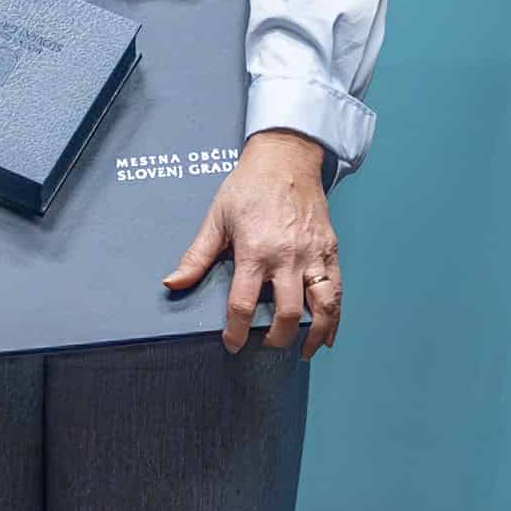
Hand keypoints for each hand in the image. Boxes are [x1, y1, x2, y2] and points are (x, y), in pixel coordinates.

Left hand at [164, 129, 343, 355]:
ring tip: (303, 351)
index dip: (237, 331)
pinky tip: (328, 334)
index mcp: (255, 251)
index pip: (244, 304)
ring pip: (322, 306)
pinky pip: (337, 290)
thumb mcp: (216, 218)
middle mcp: (288, 257)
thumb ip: (196, 256)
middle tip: (266, 347)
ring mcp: (313, 254)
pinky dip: (336, 316)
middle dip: (277, 339)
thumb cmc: (249, 186)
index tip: (233, 344)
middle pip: (287, 313)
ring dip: (314, 334)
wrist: (286, 158)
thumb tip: (172, 283)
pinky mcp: (330, 250)